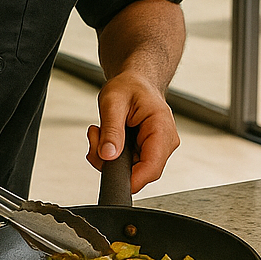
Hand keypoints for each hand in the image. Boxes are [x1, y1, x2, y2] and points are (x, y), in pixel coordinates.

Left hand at [86, 70, 179, 193]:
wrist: (136, 81)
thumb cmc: (130, 86)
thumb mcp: (113, 101)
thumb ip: (111, 130)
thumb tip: (108, 155)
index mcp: (162, 129)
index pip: (151, 168)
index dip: (129, 178)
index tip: (107, 173)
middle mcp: (164, 143)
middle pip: (138, 172)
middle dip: (110, 162)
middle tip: (95, 139)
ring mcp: (157, 149)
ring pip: (130, 171)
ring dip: (108, 157)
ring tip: (100, 132)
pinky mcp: (146, 152)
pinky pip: (127, 164)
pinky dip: (111, 155)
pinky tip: (105, 137)